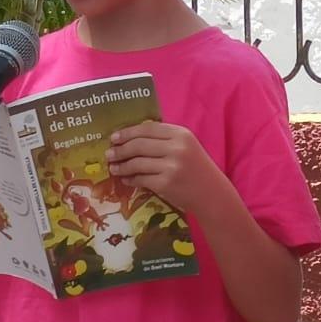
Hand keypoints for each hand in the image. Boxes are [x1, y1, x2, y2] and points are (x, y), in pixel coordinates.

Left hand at [105, 121, 222, 213]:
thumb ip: (164, 139)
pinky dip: (130, 179)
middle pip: (139, 145)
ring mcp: (171, 167)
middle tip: (109, 153)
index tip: (114, 137)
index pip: (148, 128)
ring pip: (137, 163)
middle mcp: (176, 148)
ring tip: (113, 168)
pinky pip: (141, 179)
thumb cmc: (196, 168)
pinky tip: (125, 179)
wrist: (211, 193)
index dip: (128, 132)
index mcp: (181, 134)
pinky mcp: (166, 184)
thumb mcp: (186, 146)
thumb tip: (131, 138)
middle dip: (120, 150)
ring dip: (122, 166)